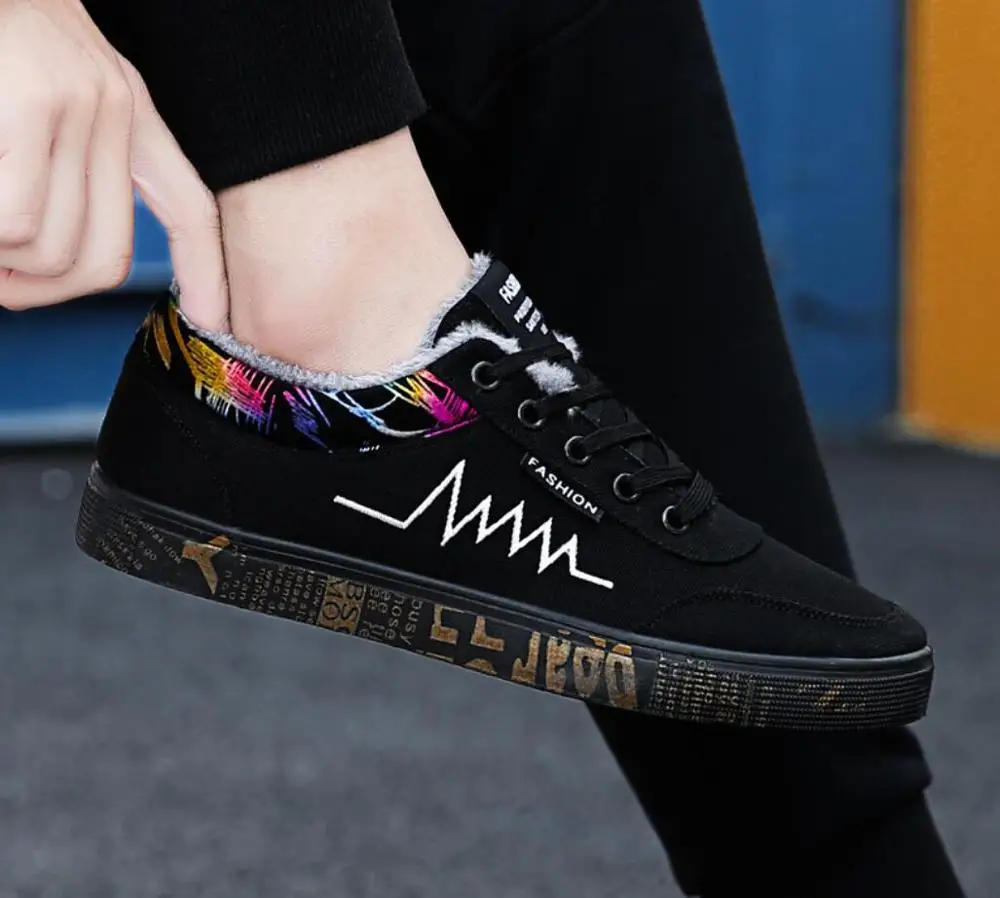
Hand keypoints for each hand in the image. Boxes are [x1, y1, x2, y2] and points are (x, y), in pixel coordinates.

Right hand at [0, 0, 227, 327]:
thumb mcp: (50, 94)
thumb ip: (68, 164)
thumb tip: (45, 252)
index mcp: (129, 110)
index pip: (190, 207)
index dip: (206, 272)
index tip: (215, 319)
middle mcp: (117, 111)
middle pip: (105, 259)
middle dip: (43, 292)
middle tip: (1, 285)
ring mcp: (80, 108)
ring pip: (55, 250)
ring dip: (2, 263)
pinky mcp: (33, 105)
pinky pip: (17, 223)